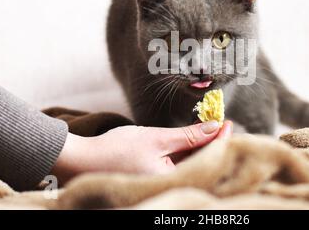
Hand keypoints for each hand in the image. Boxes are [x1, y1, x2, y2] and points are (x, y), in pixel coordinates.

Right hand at [51, 120, 232, 184]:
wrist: (81, 160)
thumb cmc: (115, 150)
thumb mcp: (156, 138)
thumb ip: (188, 135)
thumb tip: (215, 127)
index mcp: (171, 182)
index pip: (207, 158)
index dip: (220, 140)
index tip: (228, 122)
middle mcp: (169, 186)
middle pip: (201, 162)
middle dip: (213, 142)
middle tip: (223, 123)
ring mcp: (161, 183)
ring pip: (190, 163)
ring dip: (200, 145)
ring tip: (210, 127)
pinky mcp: (154, 178)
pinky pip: (177, 165)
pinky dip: (186, 151)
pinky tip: (192, 138)